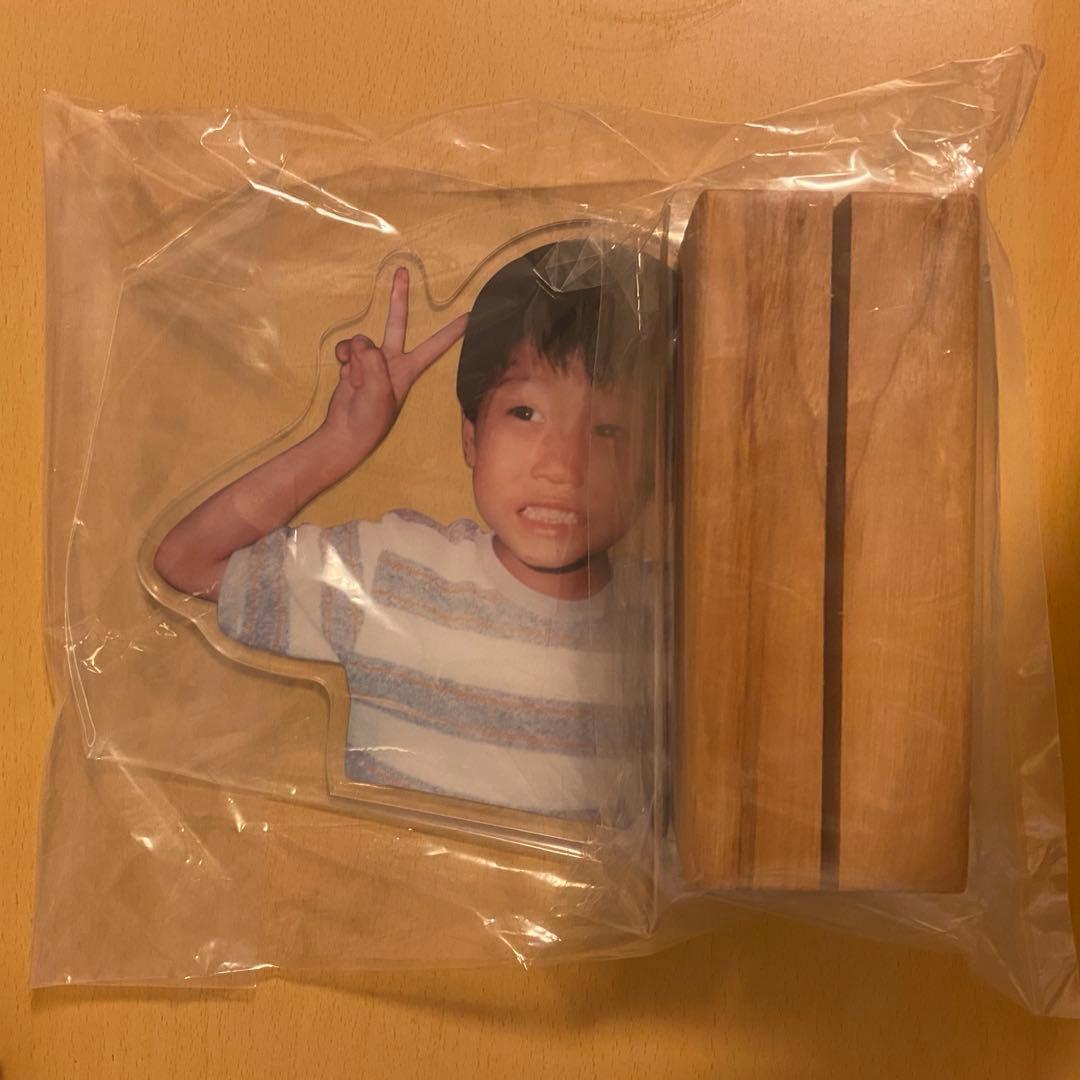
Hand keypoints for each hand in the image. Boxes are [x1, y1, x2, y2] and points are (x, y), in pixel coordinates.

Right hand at [322, 267, 467, 467]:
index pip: (435, 345)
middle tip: (403, 271)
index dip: (452, 331)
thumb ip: (370, 361)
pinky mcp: (353, 363)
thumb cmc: (369, 418)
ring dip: (352, 357)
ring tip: (353, 381)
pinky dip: (341, 357)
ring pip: (361, 341)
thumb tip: (360, 343)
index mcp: (408, 369)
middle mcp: (392, 360)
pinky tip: (341, 372)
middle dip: (398, 296)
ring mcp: (371, 360)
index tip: (471, 315)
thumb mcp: (377, 390)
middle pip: (397, 322)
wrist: (345, 431)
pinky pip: (346, 348)